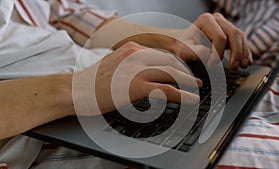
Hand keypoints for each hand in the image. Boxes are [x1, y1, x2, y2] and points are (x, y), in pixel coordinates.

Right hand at [75, 42, 202, 114]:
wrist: (75, 90)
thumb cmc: (92, 81)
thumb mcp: (114, 64)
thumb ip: (131, 64)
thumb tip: (147, 71)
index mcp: (133, 49)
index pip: (162, 54)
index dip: (177, 63)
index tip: (184, 70)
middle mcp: (137, 55)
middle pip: (170, 61)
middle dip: (186, 71)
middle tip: (196, 79)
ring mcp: (138, 70)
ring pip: (172, 73)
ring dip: (188, 81)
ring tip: (198, 88)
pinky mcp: (137, 86)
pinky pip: (167, 89)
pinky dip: (182, 94)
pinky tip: (191, 99)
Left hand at [171, 13, 252, 69]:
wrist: (182, 45)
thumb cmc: (182, 47)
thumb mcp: (185, 51)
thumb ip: (197, 52)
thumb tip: (211, 54)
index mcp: (206, 20)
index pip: (220, 37)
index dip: (218, 53)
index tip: (211, 65)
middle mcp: (217, 19)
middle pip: (234, 35)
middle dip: (236, 53)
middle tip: (234, 67)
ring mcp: (225, 25)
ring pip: (240, 37)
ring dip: (243, 53)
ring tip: (242, 66)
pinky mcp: (229, 33)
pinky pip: (241, 41)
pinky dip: (245, 52)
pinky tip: (247, 61)